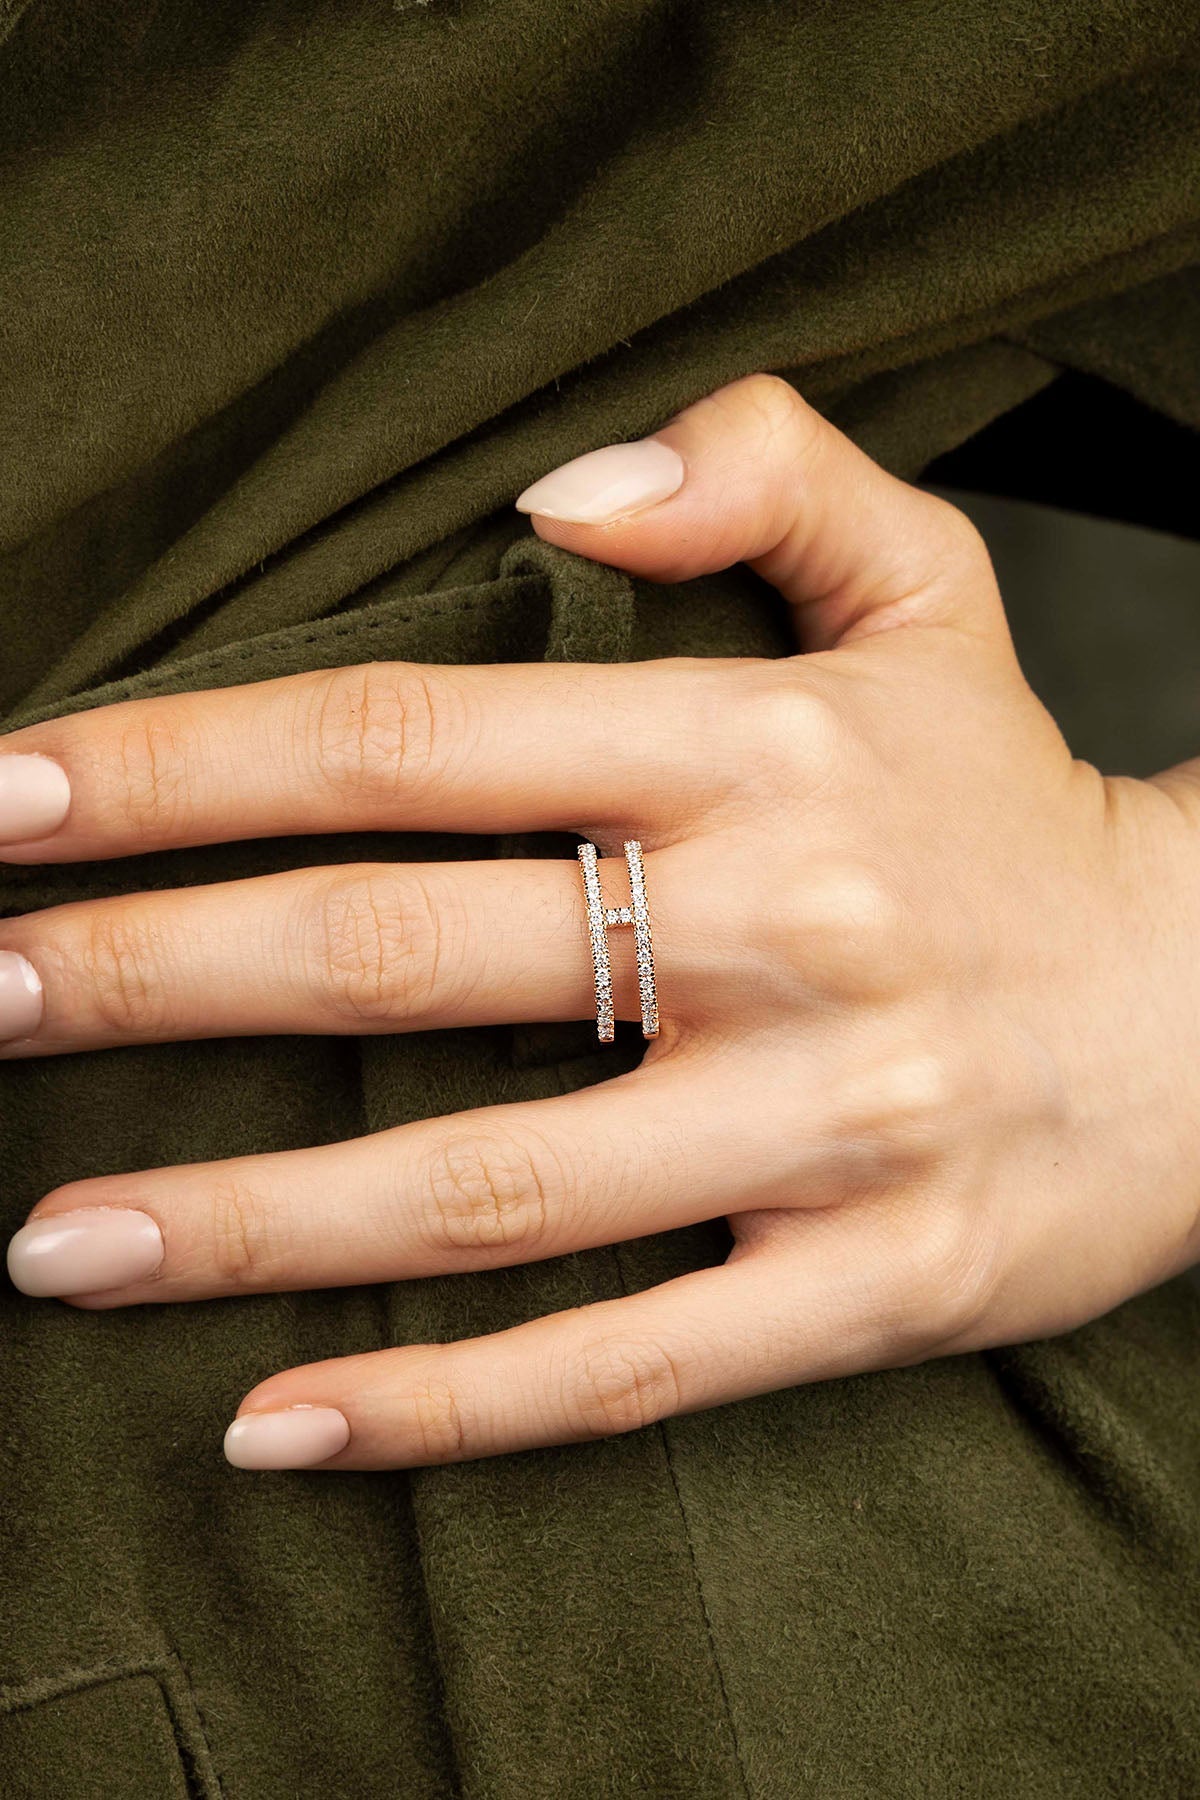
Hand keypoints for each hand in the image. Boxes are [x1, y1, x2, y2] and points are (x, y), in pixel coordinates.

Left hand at [3, 372, 1197, 1471]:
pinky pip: (625, 1361)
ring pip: (487, 1187)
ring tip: (55, 1238)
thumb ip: (765, 471)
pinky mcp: (867, 1286)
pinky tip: (270, 1420)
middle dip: (155, 976)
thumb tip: (558, 488)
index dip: (188, 766)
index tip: (11, 799)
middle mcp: (779, 930)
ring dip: (249, 1218)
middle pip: (403, 954)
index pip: (410, 740)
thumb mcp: (930, 587)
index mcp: (761, 749)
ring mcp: (822, 1127)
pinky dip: (441, 1406)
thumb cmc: (1022, 804)